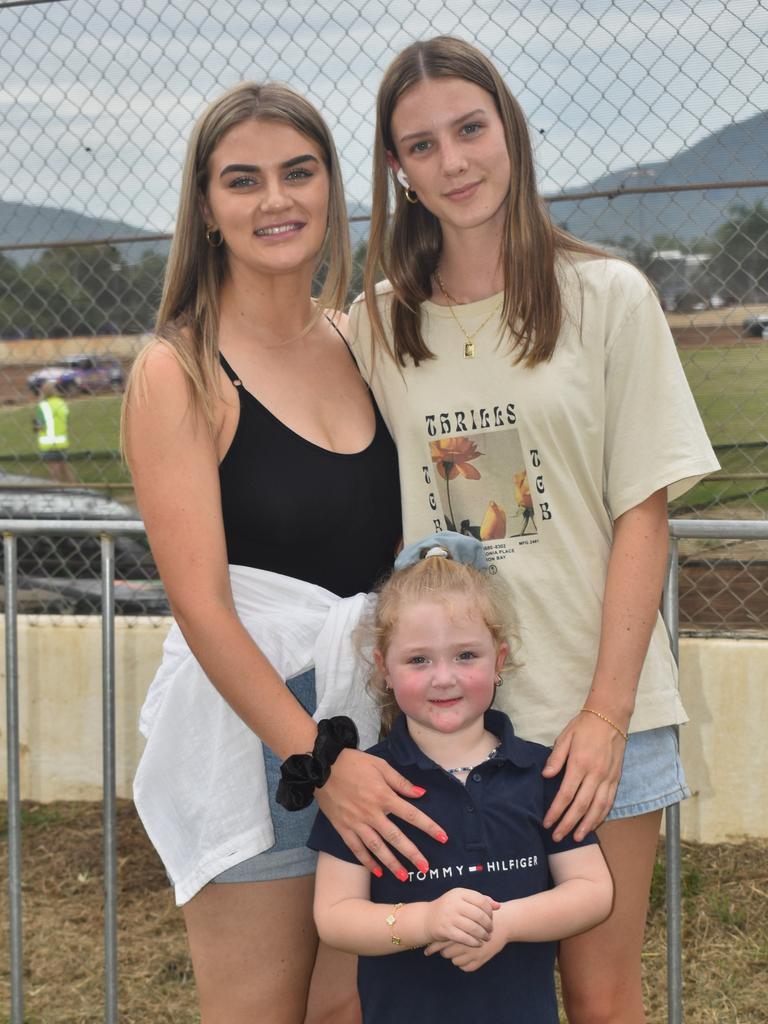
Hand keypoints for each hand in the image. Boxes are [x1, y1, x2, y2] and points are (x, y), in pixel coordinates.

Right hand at [315, 748, 445, 878]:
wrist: (322, 766)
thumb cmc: (353, 763)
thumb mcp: (380, 766)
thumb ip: (401, 782)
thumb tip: (421, 793)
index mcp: (384, 796)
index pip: (412, 814)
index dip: (429, 827)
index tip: (443, 838)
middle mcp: (372, 813)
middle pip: (396, 837)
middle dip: (413, 854)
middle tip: (426, 868)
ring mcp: (356, 823)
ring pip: (377, 848)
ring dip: (392, 863)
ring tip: (404, 876)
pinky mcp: (343, 828)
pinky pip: (357, 849)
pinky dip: (367, 862)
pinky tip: (377, 872)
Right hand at [423, 889, 498, 946]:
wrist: (427, 918)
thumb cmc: (450, 908)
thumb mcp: (462, 899)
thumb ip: (480, 900)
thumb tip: (498, 906)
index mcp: (459, 893)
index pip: (481, 900)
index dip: (489, 911)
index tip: (491, 918)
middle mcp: (454, 903)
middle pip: (479, 915)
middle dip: (488, 925)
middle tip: (491, 930)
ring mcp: (449, 916)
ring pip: (473, 928)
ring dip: (483, 935)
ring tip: (487, 938)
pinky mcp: (446, 930)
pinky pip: (464, 938)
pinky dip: (474, 942)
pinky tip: (478, 944)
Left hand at [424, 923, 506, 970]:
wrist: (503, 923)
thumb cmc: (483, 916)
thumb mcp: (468, 913)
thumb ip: (454, 920)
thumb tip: (438, 928)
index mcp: (459, 931)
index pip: (441, 942)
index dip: (432, 947)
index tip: (426, 951)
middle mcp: (465, 944)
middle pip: (446, 953)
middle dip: (445, 951)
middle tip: (447, 947)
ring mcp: (473, 954)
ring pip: (455, 961)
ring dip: (456, 957)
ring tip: (460, 950)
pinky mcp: (480, 961)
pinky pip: (466, 967)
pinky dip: (465, 963)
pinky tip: (467, 956)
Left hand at [541, 711, 626, 840]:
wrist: (611, 717)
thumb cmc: (584, 726)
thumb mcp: (565, 737)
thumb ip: (556, 758)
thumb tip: (546, 776)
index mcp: (580, 764)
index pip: (565, 795)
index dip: (556, 812)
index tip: (547, 823)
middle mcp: (596, 774)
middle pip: (581, 806)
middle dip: (568, 824)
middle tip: (557, 837)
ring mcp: (608, 778)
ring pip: (598, 808)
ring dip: (587, 826)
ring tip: (576, 838)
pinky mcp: (616, 779)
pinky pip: (609, 802)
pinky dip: (601, 816)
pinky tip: (594, 824)